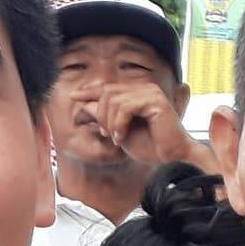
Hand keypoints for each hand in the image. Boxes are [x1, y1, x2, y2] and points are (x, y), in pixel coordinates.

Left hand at [89, 82, 213, 169]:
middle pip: (107, 93)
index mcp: (137, 92)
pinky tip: (122, 137)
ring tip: (117, 137)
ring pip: (113, 100)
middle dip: (101, 116)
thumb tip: (83, 102)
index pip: (107, 87)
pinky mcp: (156, 101)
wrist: (171, 158)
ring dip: (110, 122)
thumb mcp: (117, 129)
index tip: (73, 97)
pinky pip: (125, 107)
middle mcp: (144, 88)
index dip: (89, 92)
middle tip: (107, 134)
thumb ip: (103, 115)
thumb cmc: (148, 146)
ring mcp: (151, 93)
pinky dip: (119, 124)